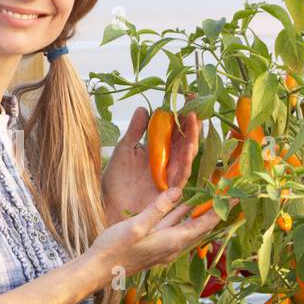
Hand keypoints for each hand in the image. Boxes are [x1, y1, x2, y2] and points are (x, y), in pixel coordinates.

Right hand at [87, 185, 230, 281]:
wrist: (99, 269)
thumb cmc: (115, 249)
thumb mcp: (137, 225)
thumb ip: (159, 208)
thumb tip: (179, 192)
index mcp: (173, 241)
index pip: (205, 223)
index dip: (222, 209)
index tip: (237, 197)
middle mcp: (173, 245)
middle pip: (202, 226)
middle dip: (216, 209)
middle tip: (230, 193)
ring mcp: (164, 246)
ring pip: (189, 225)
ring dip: (200, 211)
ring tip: (212, 195)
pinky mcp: (155, 244)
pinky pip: (176, 226)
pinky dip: (184, 214)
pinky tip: (183, 204)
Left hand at [101, 105, 200, 226]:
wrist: (108, 205)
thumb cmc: (115, 180)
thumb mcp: (124, 150)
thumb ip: (136, 131)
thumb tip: (143, 108)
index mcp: (158, 151)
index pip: (174, 130)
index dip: (181, 115)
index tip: (187, 98)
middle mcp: (167, 162)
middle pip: (185, 141)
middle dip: (191, 124)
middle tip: (195, 105)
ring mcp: (170, 176)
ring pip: (187, 156)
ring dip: (192, 139)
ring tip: (195, 121)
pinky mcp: (169, 191)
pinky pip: (181, 176)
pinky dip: (186, 162)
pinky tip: (190, 149)